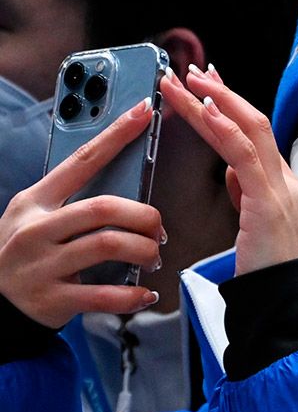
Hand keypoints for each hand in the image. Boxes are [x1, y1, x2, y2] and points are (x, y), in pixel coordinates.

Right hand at [0, 100, 162, 327]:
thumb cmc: (26, 254)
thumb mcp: (36, 219)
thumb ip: (73, 201)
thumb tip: (129, 183)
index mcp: (34, 203)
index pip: (82, 160)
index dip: (116, 135)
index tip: (144, 112)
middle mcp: (35, 230)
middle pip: (104, 207)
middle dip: (144, 216)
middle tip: (157, 229)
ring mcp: (42, 266)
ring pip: (110, 245)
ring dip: (144, 251)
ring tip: (151, 257)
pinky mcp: (52, 299)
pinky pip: (105, 294)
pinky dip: (134, 295)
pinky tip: (144, 293)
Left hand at [161, 66, 297, 273]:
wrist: (283, 304)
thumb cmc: (267, 273)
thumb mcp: (255, 226)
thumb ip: (247, 194)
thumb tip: (234, 171)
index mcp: (283, 186)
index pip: (255, 136)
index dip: (230, 107)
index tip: (208, 85)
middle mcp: (287, 181)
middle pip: (254, 124)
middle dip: (220, 94)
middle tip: (192, 71)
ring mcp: (282, 189)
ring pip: (250, 131)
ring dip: (216, 102)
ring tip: (188, 82)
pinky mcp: (270, 202)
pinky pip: (247, 157)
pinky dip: (226, 129)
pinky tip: (206, 111)